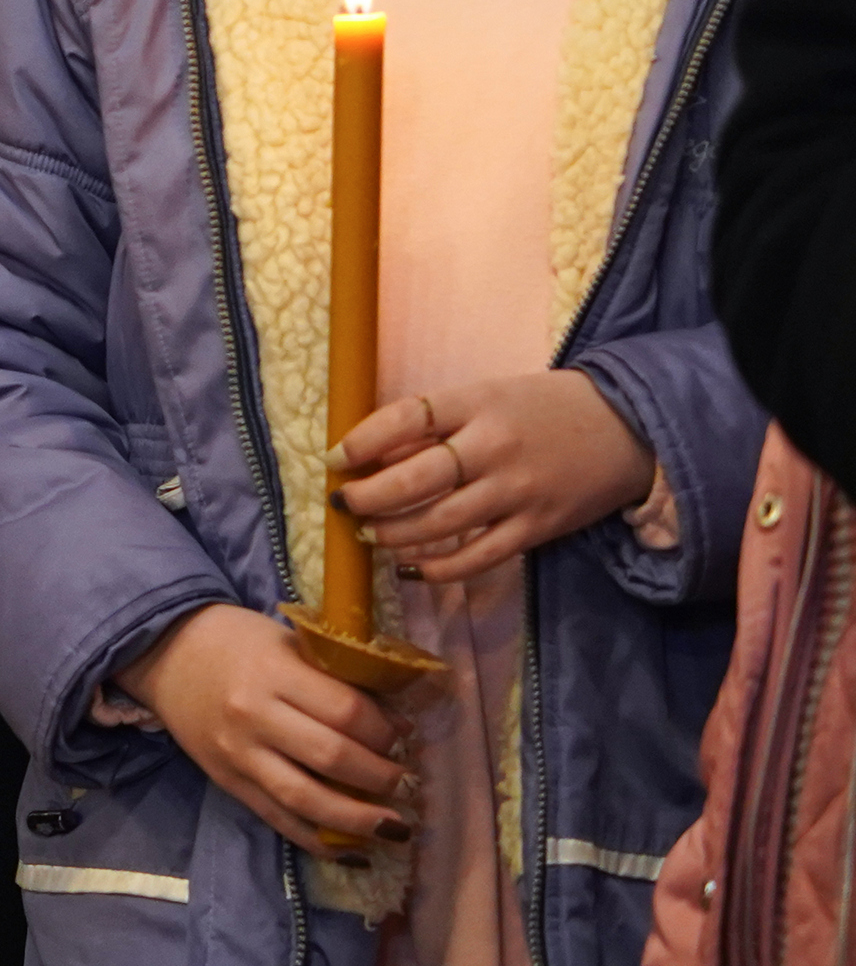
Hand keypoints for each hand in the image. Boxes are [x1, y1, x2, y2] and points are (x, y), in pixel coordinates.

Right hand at [121, 602, 410, 852]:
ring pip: (306, 799)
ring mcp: (237, 754)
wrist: (163, 651)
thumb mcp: (288, 643)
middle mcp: (253, 716)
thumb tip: (395, 726)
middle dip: (382, 777)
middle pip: (333, 757)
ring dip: (359, 819)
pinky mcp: (225, 780)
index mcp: (273, 672)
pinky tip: (350, 851)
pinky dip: (316, 840)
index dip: (386, 731)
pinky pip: (276, 818)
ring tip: (394, 827)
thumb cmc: (236, 640)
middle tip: (407, 783)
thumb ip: (334, 679)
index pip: (346, 711)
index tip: (405, 737)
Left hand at [334, 373, 655, 584]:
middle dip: (369, 496)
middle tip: (343, 503)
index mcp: (479, 404)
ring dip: (394, 534)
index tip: (335, 458)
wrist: (629, 428)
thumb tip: (373, 452)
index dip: (363, 439)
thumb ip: (439, 422)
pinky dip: (439, 568)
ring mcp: (518, 492)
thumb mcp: (489, 396)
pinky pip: (479, 557)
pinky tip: (412, 568)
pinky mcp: (538, 528)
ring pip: (441, 523)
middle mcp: (495, 448)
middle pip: (416, 479)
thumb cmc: (543, 409)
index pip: (408, 418)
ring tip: (369, 534)